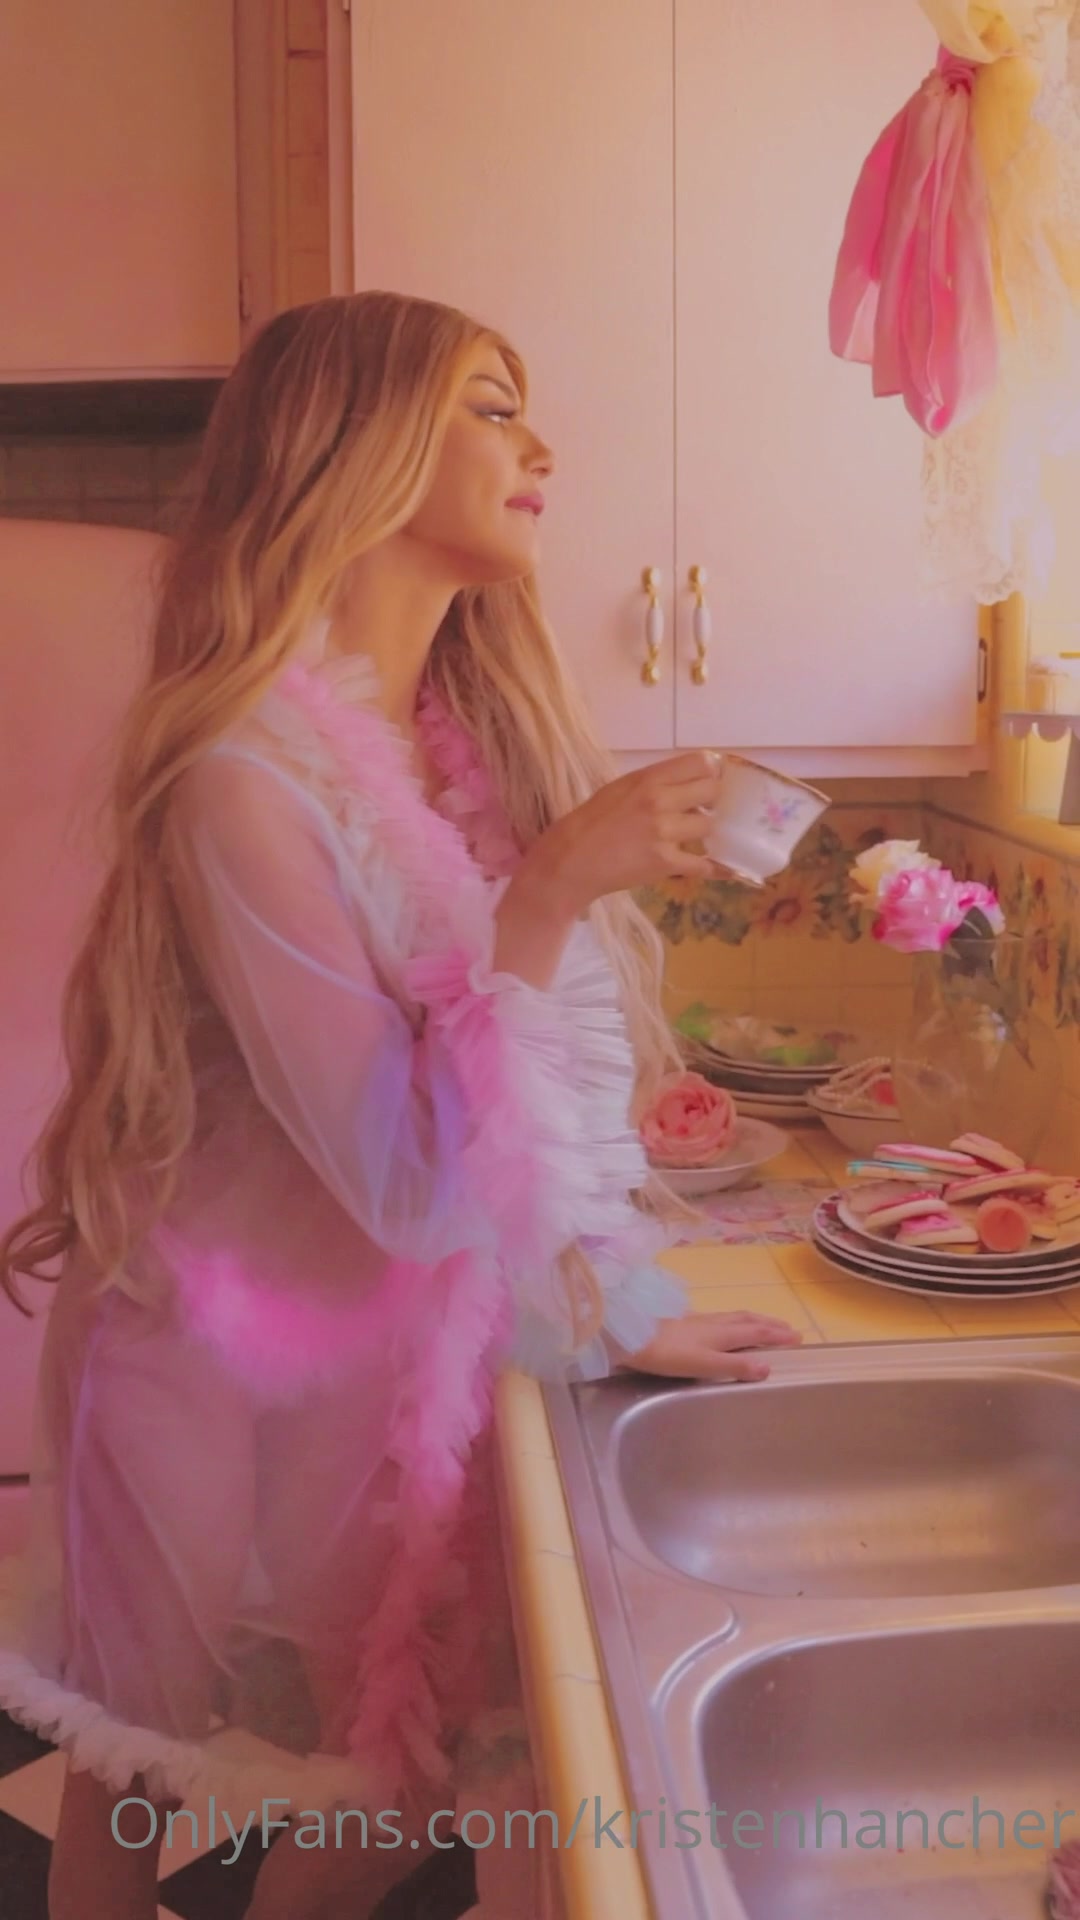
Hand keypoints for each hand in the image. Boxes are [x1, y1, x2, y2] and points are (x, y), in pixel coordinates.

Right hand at [517, 751, 726, 918]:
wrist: (570, 860)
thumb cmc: (591, 821)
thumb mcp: (621, 788)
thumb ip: (654, 783)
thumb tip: (689, 782)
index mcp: (647, 779)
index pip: (701, 763)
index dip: (711, 771)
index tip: (709, 780)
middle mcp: (659, 801)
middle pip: (712, 791)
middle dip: (712, 800)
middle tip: (704, 809)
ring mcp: (664, 833)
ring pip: (709, 826)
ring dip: (705, 832)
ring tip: (694, 836)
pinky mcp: (665, 863)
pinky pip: (704, 864)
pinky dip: (715, 867)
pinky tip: (724, 868)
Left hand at [616, 1310, 802, 1383]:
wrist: (631, 1336)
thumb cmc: (668, 1354)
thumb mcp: (705, 1364)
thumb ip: (735, 1367)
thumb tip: (768, 1368)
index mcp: (722, 1333)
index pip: (757, 1333)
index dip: (777, 1335)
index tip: (797, 1337)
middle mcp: (714, 1323)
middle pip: (748, 1320)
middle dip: (770, 1324)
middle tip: (788, 1328)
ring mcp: (698, 1321)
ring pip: (734, 1317)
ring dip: (754, 1320)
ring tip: (763, 1324)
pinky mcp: (684, 1323)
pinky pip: (720, 1319)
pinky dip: (734, 1322)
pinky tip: (723, 1326)